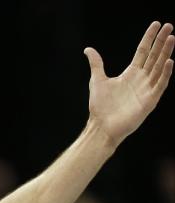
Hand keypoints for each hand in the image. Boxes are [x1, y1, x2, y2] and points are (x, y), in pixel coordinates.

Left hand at [85, 21, 173, 147]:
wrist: (102, 126)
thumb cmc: (100, 106)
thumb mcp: (97, 80)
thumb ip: (96, 64)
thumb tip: (88, 49)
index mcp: (131, 73)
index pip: (143, 51)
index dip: (149, 38)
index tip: (157, 24)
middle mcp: (142, 79)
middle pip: (154, 56)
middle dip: (162, 41)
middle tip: (169, 26)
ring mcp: (147, 89)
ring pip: (159, 67)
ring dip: (165, 53)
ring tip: (171, 38)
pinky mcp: (150, 100)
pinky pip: (160, 84)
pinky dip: (165, 73)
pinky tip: (168, 62)